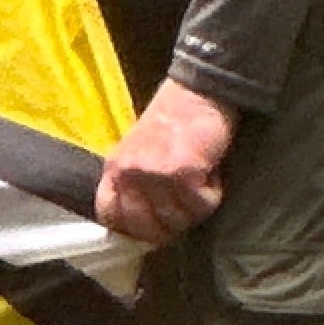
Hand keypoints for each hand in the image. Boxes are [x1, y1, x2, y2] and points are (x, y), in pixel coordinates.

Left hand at [95, 81, 236, 248]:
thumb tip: (142, 231)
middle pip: (147, 229)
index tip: (154, 230)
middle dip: (171, 226)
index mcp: (114, 170)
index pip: (110, 217)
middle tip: (186, 205)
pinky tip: (210, 171)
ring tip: (198, 179)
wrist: (196, 93)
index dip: (133, 231)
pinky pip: (202, 206)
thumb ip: (133, 187)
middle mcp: (129, 174)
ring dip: (195, 207)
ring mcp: (154, 175)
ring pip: (179, 221)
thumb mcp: (138, 154)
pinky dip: (213, 193)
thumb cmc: (171, 125)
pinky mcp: (183, 174)